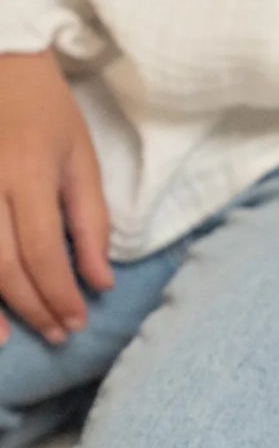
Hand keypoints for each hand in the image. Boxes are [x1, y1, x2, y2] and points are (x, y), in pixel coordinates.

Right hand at [0, 49, 112, 345]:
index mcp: (26, 173)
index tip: (77, 322)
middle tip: (55, 334)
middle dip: (30, 306)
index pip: (42, 251)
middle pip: (1, 263)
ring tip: (8, 338)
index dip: (59, 294)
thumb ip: (91, 222)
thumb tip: (100, 282)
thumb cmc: (43, 109)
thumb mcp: (81, 158)